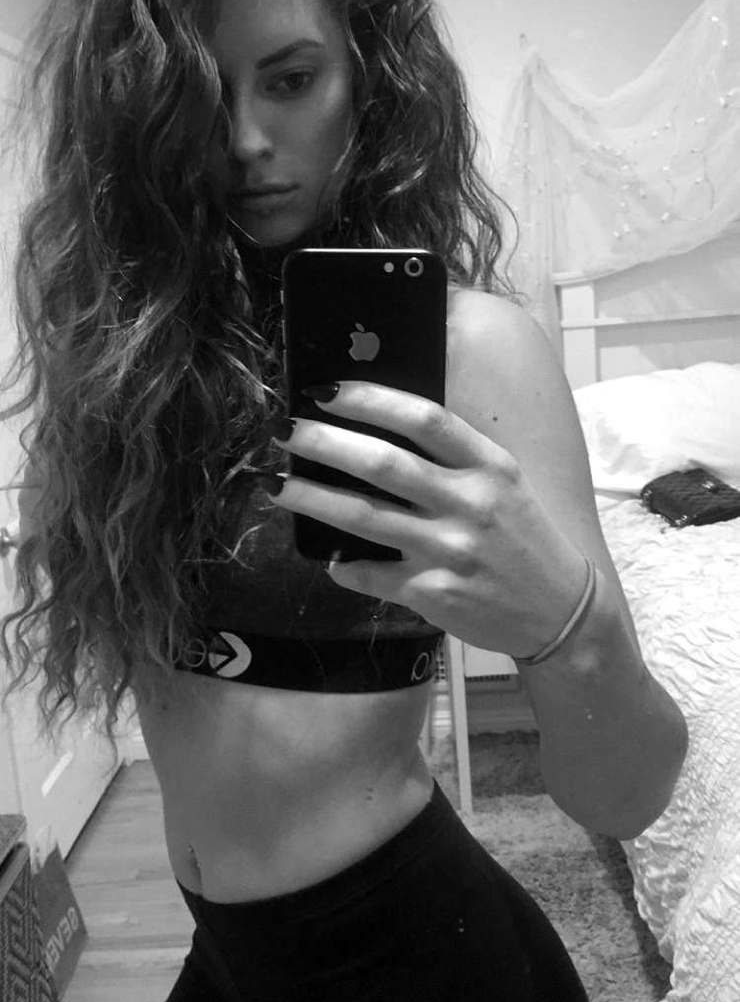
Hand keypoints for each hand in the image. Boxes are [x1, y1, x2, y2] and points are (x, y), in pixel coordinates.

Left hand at [266, 381, 588, 655]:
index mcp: (490, 467)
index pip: (424, 419)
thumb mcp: (504, 483)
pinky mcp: (434, 594)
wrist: (560, 611)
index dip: (370, 399)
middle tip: (285, 431)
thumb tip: (377, 429)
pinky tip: (329, 558)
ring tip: (279, 487)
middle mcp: (470, 504)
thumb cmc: (523, 538)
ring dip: (312, 498)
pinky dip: (342, 566)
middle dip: (324, 443)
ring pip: (363, 517)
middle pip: (383, 464)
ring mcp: (450, 551)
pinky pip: (371, 574)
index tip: (327, 390)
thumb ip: (454, 457)